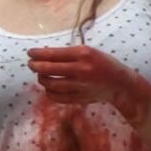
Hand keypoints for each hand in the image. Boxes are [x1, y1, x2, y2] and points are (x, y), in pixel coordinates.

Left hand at [27, 46, 150, 125]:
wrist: (120, 84)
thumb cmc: (102, 63)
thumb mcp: (89, 52)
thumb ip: (68, 54)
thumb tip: (43, 55)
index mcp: (83, 54)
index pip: (53, 54)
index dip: (38, 54)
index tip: (30, 53)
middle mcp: (81, 69)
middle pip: (48, 69)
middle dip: (35, 66)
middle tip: (31, 64)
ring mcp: (80, 86)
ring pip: (50, 84)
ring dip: (41, 79)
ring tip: (41, 75)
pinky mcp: (79, 98)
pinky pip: (56, 97)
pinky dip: (49, 92)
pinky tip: (49, 87)